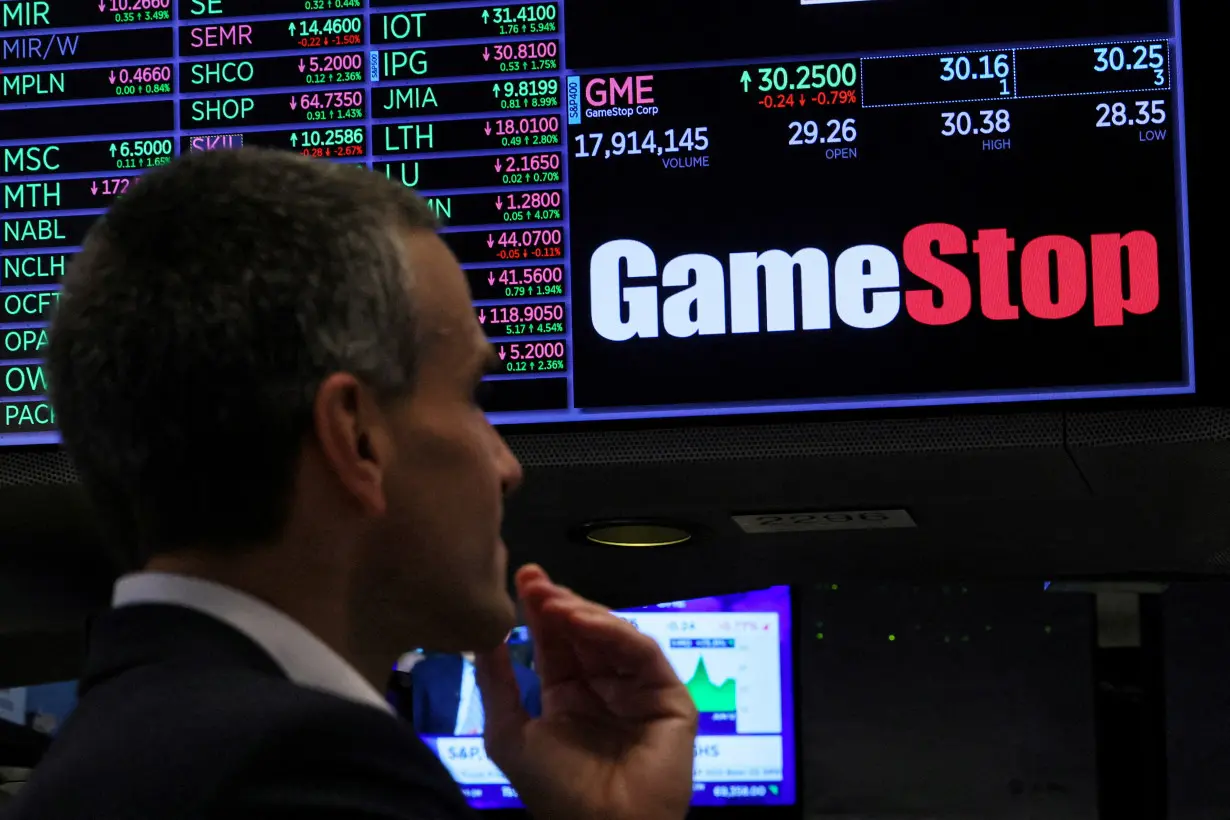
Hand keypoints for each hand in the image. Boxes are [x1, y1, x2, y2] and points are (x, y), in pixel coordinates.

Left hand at [475, 565, 697, 819]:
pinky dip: (614, 632)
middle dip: (558, 602)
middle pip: (584, 631)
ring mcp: (638, 689)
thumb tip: (483, 632)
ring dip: (582, 613)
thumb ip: (496, 682)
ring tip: (552, 600)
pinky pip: (642, 653)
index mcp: (568, 695)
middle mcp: (604, 687)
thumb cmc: (553, 791)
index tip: (521, 577)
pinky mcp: (669, 696)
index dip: (540, 610)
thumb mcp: (508, 733)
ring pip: (614, 635)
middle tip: (533, 580)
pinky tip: (583, 622)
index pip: (555, 641)